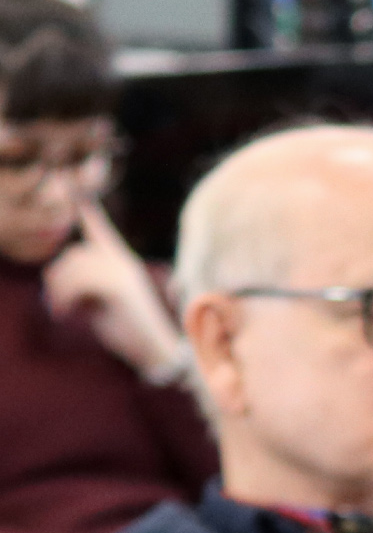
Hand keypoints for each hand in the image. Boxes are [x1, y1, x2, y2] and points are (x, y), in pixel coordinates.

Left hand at [44, 201, 185, 379]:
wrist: (157, 352)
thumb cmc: (130, 332)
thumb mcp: (102, 303)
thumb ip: (84, 284)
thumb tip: (55, 277)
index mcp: (122, 263)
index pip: (98, 229)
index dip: (84, 206)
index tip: (69, 180)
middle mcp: (122, 262)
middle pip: (73, 255)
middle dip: (58, 279)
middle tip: (58, 306)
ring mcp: (121, 271)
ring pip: (71, 267)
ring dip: (59, 292)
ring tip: (63, 312)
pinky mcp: (117, 285)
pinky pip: (75, 282)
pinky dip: (64, 299)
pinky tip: (67, 314)